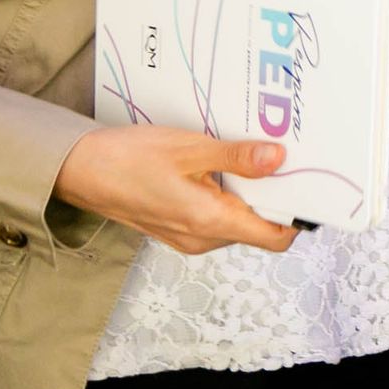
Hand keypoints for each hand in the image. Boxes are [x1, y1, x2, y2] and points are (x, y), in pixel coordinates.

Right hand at [51, 125, 299, 254]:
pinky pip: (216, 217)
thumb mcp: (190, 149)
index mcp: (209, 222)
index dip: (297, 217)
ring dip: (248, 194)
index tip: (310, 188)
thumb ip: (237, 158)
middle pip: (258, 226)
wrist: (78, 171)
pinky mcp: (177, 227)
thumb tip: (278, 160)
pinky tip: (222, 166)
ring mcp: (188, 237)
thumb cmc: (128, 159)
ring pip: (237, 220)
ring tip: (250, 157)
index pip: (274, 238)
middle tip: (283, 159)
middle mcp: (202, 239)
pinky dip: (227, 196)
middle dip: (274, 197)